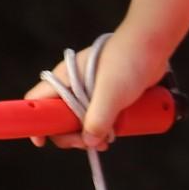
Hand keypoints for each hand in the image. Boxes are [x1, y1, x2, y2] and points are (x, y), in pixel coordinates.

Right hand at [39, 32, 170, 151]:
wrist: (153, 46)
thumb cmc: (127, 62)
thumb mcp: (110, 93)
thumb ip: (98, 118)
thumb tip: (89, 141)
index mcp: (63, 80)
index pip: (37, 102)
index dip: (35, 121)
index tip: (43, 141)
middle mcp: (73, 86)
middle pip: (58, 117)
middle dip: (68, 134)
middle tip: (86, 143)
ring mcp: (90, 91)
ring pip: (79, 120)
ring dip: (88, 135)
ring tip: (104, 143)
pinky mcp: (108, 96)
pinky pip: (98, 117)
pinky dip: (102, 128)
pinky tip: (112, 137)